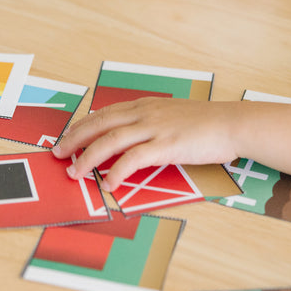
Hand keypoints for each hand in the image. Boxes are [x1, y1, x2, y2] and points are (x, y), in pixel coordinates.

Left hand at [52, 98, 240, 187]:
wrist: (232, 123)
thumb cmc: (208, 123)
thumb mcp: (174, 115)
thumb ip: (153, 122)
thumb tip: (135, 138)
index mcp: (146, 105)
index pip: (106, 113)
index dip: (82, 125)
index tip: (68, 137)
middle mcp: (146, 113)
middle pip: (100, 124)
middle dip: (75, 139)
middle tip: (58, 154)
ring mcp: (155, 128)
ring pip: (110, 141)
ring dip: (88, 158)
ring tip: (75, 172)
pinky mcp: (166, 145)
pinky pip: (134, 159)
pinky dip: (117, 172)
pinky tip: (109, 184)